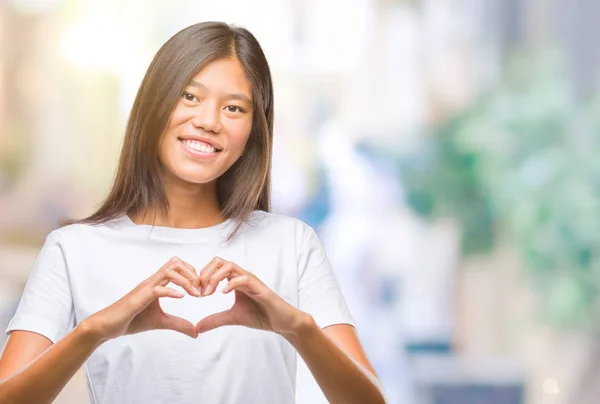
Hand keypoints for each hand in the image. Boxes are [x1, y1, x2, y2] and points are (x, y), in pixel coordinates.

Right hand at [84, 257, 201, 341]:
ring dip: (186, 281)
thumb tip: (196, 332)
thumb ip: (179, 324)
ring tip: (195, 295)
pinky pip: (157, 289)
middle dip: (193, 273)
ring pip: (168, 271)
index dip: (194, 274)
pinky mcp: (138, 299)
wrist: (107, 326)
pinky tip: (181, 298)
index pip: (178, 266)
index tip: (202, 290)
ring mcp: (145, 288)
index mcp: (158, 283)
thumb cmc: (132, 320)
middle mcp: (152, 281)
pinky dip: (171, 291)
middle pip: (176, 262)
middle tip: (201, 291)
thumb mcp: (161, 322)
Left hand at [195, 257, 307, 336]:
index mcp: (235, 280)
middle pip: (219, 261)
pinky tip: (223, 294)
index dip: (202, 277)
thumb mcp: (232, 318)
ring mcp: (251, 280)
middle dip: (205, 273)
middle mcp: (242, 276)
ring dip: (214, 277)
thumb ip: (215, 320)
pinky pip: (243, 278)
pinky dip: (231, 284)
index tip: (196, 293)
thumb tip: (196, 328)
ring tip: (208, 293)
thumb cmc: (260, 315)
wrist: (281, 322)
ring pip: (229, 266)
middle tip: (200, 291)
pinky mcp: (259, 287)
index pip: (215, 266)